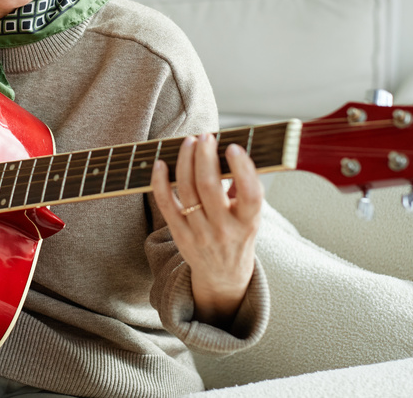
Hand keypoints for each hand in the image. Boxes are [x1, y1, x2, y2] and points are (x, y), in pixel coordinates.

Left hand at [150, 134, 262, 328]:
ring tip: (188, 143)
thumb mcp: (251, 217)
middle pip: (211, 188)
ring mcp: (200, 233)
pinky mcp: (180, 235)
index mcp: (249, 223)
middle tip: (204, 136)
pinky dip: (161, 182)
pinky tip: (161, 164)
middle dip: (205, 157)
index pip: (250, 195)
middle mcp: (225, 230)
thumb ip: (245, 187)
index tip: (233, 146)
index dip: (242, 169)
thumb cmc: (238, 236)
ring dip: (185, 162)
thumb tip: (235, 151)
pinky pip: (166, 205)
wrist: (223, 276)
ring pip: (188, 191)